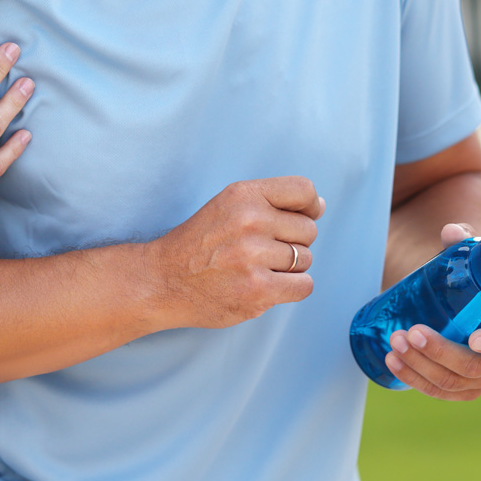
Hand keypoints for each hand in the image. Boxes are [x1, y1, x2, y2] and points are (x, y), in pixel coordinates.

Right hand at [148, 177, 323, 328]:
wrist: (162, 280)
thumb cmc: (198, 244)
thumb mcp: (226, 206)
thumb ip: (269, 203)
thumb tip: (318, 205)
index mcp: (242, 195)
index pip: (302, 190)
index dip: (309, 206)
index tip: (302, 216)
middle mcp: (250, 220)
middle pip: (308, 230)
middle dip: (292, 241)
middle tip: (261, 249)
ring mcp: (253, 256)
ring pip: (305, 259)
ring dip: (288, 268)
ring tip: (256, 268)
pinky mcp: (258, 290)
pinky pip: (304, 286)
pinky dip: (289, 288)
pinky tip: (264, 284)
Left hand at [384, 221, 480, 399]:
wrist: (453, 299)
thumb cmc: (466, 278)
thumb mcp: (466, 258)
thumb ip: (460, 242)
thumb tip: (451, 232)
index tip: (473, 339)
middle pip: (475, 367)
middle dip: (439, 351)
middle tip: (408, 331)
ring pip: (453, 382)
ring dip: (420, 364)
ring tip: (393, 342)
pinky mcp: (459, 386)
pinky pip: (440, 391)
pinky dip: (415, 379)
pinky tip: (393, 361)